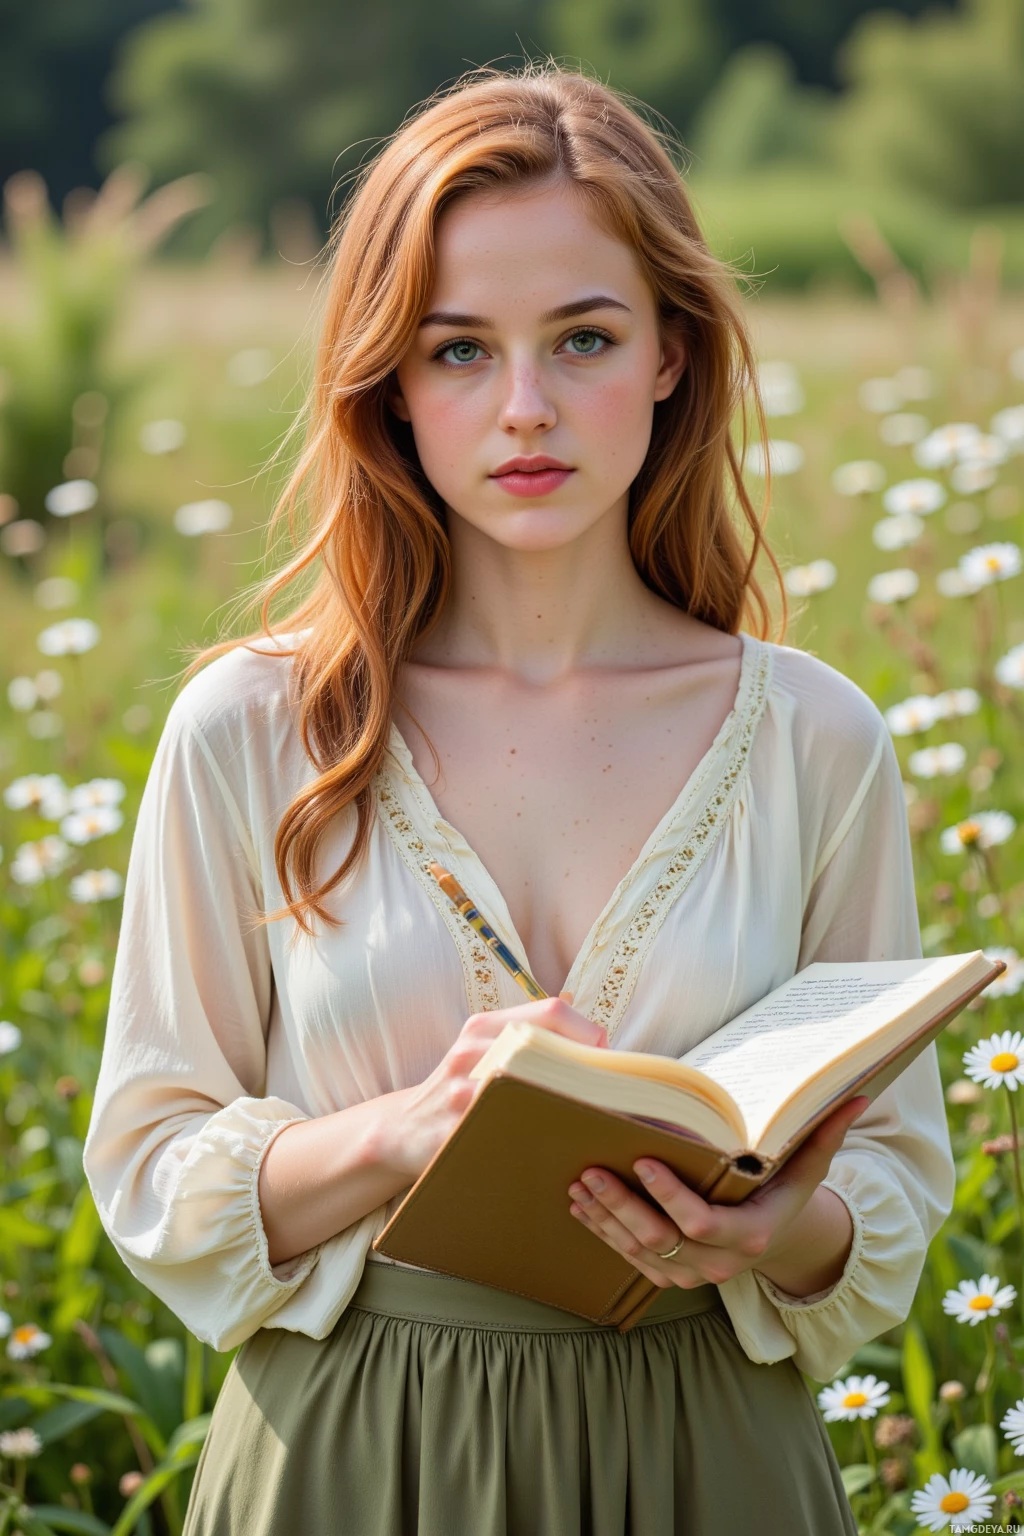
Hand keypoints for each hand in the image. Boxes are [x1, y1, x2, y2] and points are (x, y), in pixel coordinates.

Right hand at [382, 992, 607, 1182]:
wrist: (402, 1129)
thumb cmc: (460, 1087)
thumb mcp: (485, 1047)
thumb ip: (531, 1033)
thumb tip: (589, 1022)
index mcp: (485, 1025)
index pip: (550, 1010)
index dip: (587, 1031)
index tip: (605, 1056)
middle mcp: (472, 1050)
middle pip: (548, 1047)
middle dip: (586, 1072)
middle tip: (609, 1094)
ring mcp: (461, 1091)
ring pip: (532, 1090)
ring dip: (569, 1105)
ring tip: (592, 1120)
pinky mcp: (454, 1130)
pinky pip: (508, 1131)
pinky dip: (538, 1136)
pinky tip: (556, 1146)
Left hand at [566, 1095, 869, 1293]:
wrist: (773, 1241)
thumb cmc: (785, 1190)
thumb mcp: (809, 1166)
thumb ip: (826, 1132)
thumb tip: (859, 1094)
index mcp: (751, 1236)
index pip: (704, 1225)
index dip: (671, 1198)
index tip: (643, 1160)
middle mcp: (720, 1264)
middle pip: (662, 1240)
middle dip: (623, 1206)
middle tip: (592, 1169)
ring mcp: (692, 1276)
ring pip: (639, 1253)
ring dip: (604, 1220)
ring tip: (578, 1183)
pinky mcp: (670, 1276)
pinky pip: (629, 1260)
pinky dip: (602, 1233)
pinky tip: (579, 1205)